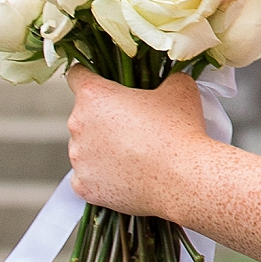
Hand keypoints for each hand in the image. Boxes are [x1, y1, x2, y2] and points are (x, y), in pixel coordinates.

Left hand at [66, 66, 212, 218]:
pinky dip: (101, 175)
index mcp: (94, 95)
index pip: (77, 75)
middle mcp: (78, 124)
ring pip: (85, 146)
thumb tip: (165, 81)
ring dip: (102, 147)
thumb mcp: (179, 88)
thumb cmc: (178, 131)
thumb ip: (164, 78)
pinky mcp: (83, 186)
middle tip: (134, 125)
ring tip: (135, 153)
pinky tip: (125, 175)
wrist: (183, 179)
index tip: (104, 85)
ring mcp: (78, 158)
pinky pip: (86, 176)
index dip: (91, 76)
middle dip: (104, 117)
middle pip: (84, 114)